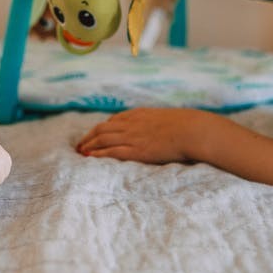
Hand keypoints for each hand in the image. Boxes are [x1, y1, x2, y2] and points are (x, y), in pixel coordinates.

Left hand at [75, 107, 215, 163]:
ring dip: (88, 145)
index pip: (114, 120)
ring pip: (102, 139)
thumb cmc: (187, 126)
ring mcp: (133, 137)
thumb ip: (158, 123)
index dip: (102, 128)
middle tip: (80, 144)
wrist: (192, 130)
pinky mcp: (136, 151)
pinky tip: (89, 157)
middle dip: (88, 136)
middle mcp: (132, 124)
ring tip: (79, 152)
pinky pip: (111, 152)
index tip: (95, 134)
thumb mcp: (169, 119)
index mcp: (140, 114)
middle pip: (102, 129)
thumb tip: (161, 130)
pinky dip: (98, 154)